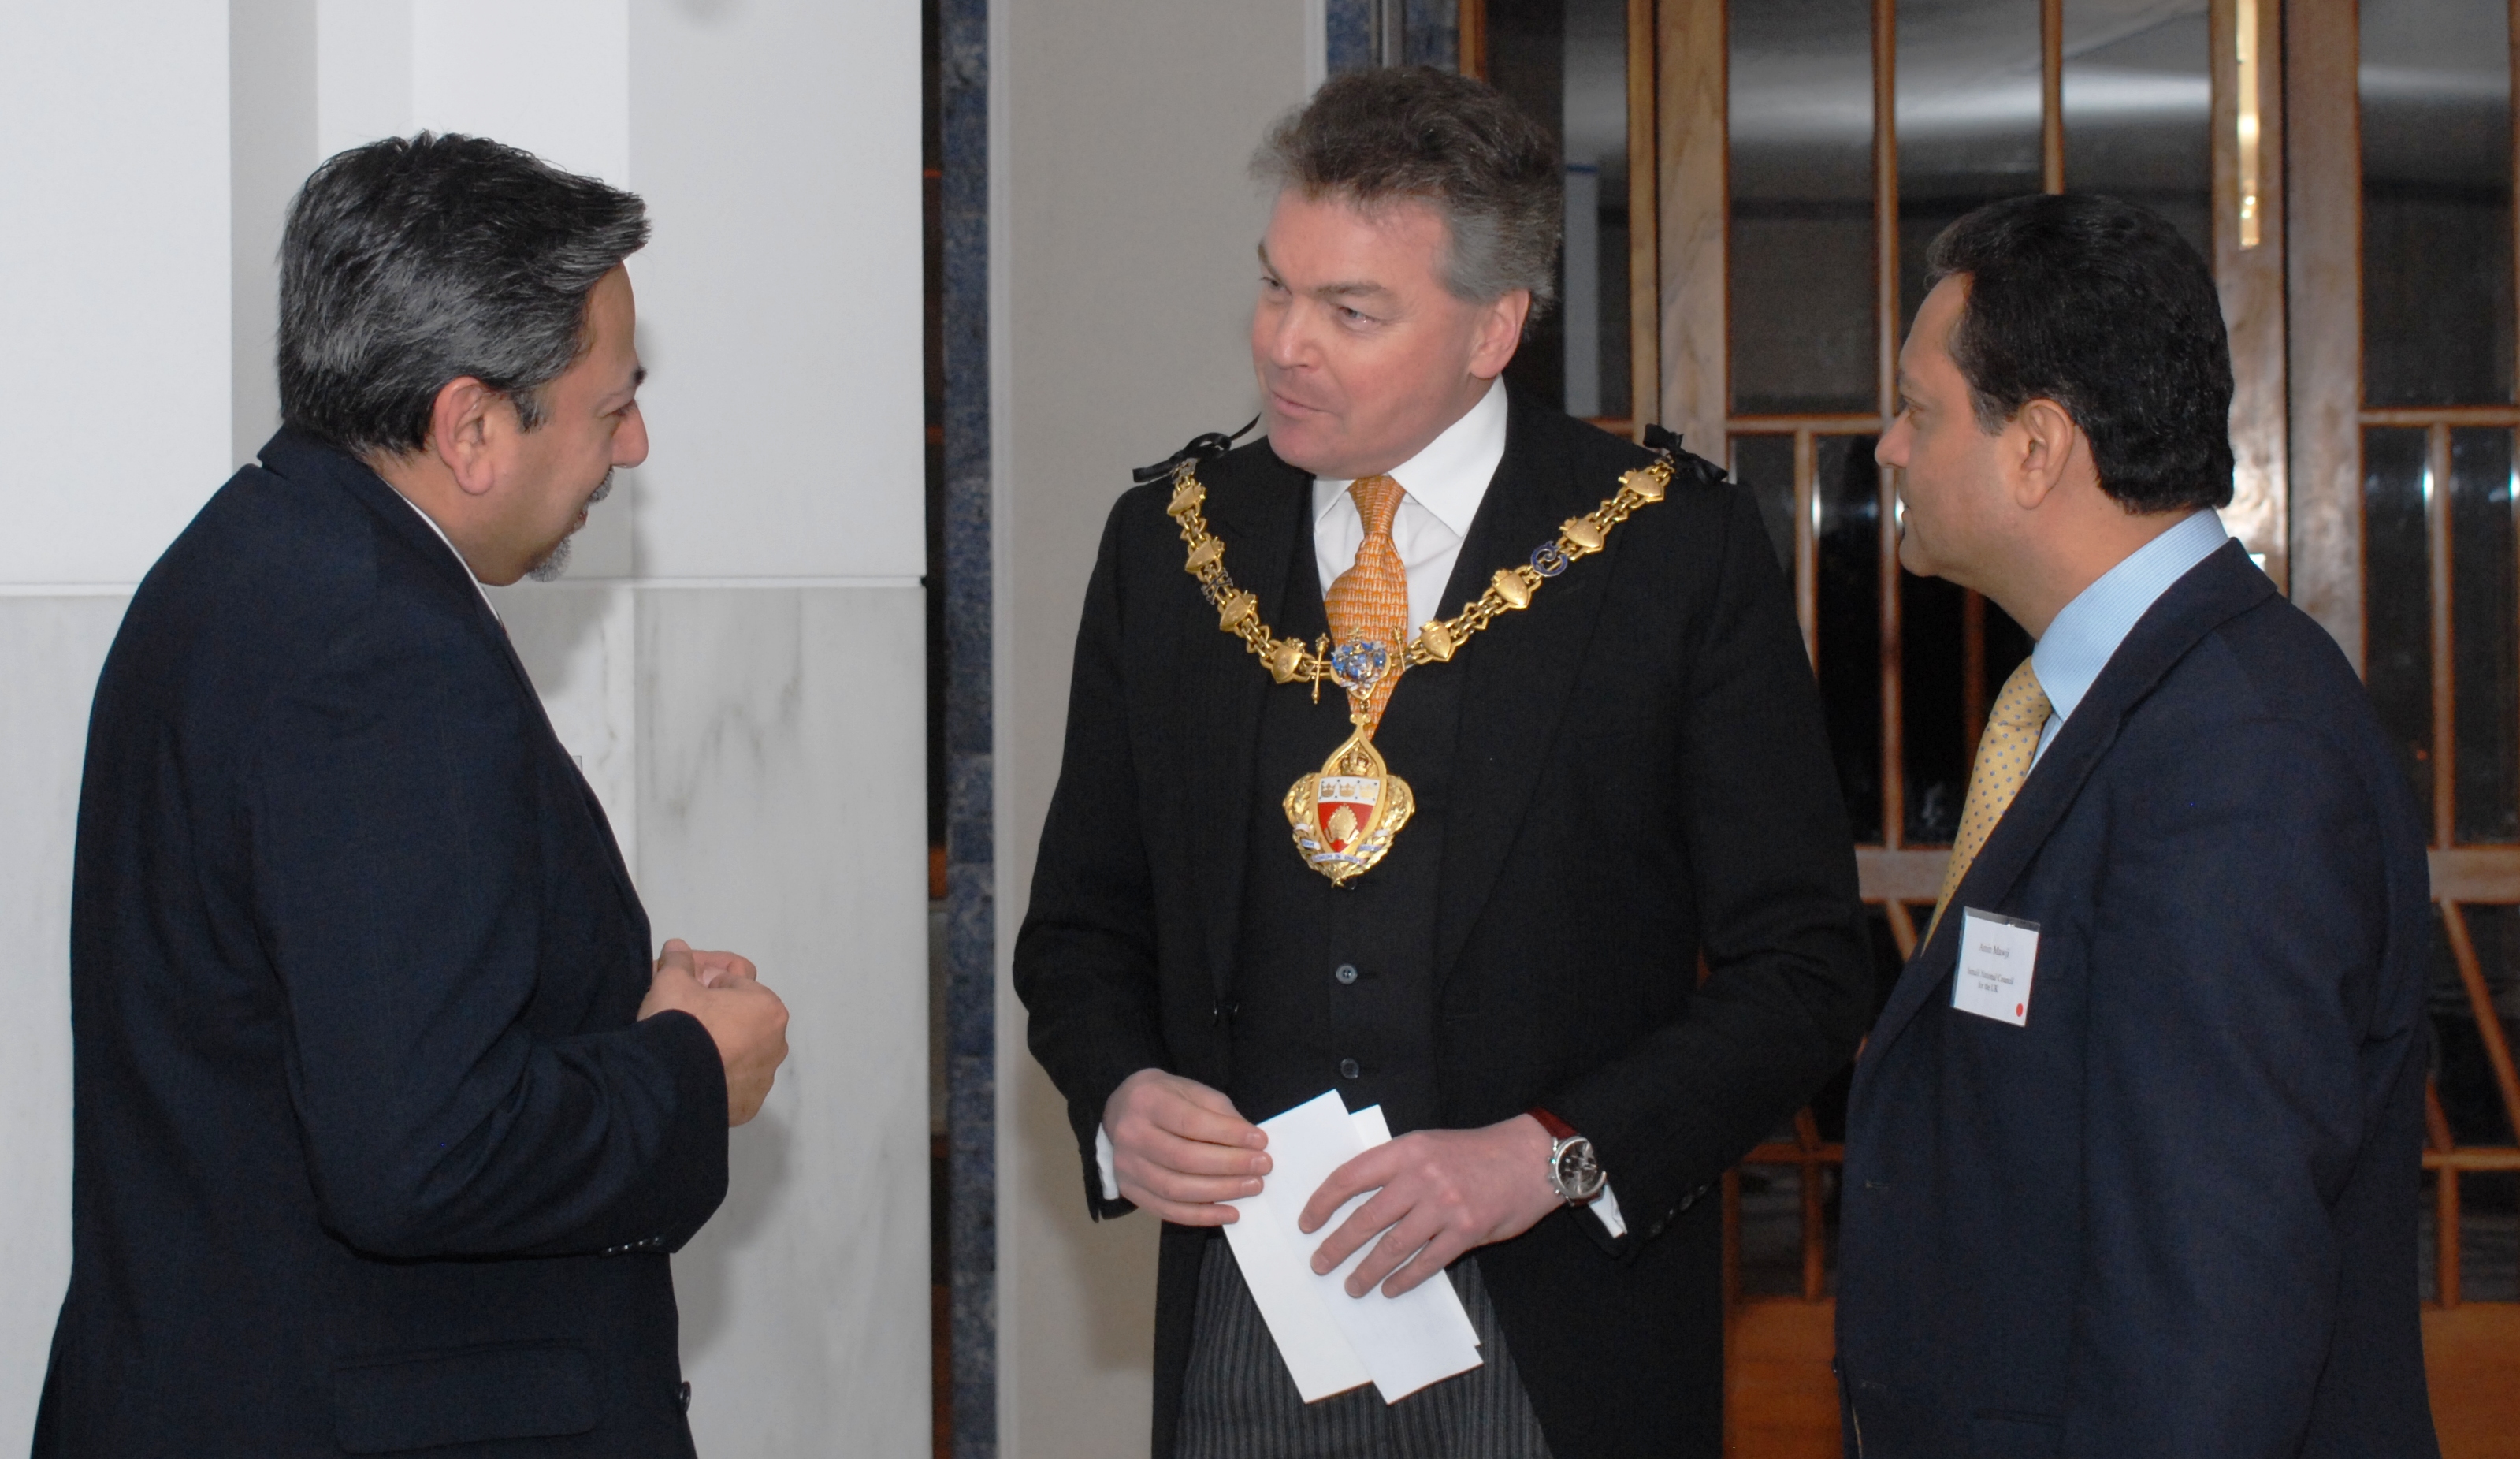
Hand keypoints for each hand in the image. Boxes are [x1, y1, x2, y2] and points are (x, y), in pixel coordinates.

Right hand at [639, 938, 788, 1125]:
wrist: (668, 1085)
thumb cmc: (681, 1024)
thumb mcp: (671, 982)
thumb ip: (678, 962)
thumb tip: (677, 947)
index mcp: (768, 1007)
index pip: (735, 981)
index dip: (705, 978)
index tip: (683, 985)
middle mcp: (776, 1043)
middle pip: (741, 1018)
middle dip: (715, 1012)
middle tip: (681, 1014)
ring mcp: (764, 1078)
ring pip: (739, 1052)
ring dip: (718, 1045)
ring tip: (683, 1046)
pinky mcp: (747, 1106)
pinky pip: (732, 1083)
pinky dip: (716, 1075)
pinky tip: (690, 1071)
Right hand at [1102, 1068, 1269, 1225]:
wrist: (1121, 1111)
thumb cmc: (1165, 1099)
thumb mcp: (1192, 1091)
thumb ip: (1220, 1113)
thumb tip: (1251, 1143)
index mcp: (1147, 1101)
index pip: (1192, 1123)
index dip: (1229, 1135)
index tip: (1260, 1142)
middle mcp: (1131, 1134)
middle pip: (1184, 1158)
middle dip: (1230, 1165)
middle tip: (1262, 1167)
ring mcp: (1127, 1166)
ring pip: (1176, 1188)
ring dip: (1220, 1192)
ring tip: (1252, 1187)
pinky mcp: (1130, 1190)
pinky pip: (1168, 1210)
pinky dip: (1202, 1216)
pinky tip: (1230, 1213)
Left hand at [1299, 1114, 1560, 1297]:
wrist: (1530, 1158)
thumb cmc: (1475, 1152)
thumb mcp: (1428, 1144)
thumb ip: (1396, 1167)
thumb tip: (1356, 1198)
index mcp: (1406, 1150)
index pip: (1350, 1177)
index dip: (1323, 1203)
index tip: (1308, 1224)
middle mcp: (1421, 1176)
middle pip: (1366, 1217)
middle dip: (1337, 1245)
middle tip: (1320, 1264)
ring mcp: (1444, 1205)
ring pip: (1393, 1246)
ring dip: (1367, 1270)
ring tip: (1352, 1286)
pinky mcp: (1467, 1230)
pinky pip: (1427, 1262)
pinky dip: (1404, 1279)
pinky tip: (1390, 1288)